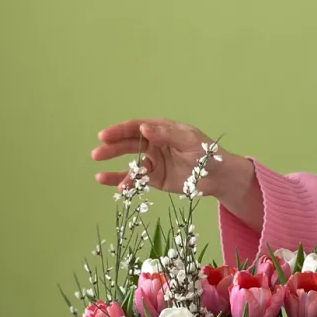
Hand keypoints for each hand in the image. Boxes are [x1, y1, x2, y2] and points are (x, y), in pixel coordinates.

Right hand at [91, 117, 254, 200]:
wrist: (219, 177)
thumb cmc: (207, 153)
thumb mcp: (189, 140)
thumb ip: (166, 134)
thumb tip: (143, 128)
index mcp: (161, 129)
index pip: (135, 127)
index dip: (119, 131)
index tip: (104, 135)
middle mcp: (153, 143)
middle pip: (128, 145)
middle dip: (112, 149)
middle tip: (97, 153)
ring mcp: (153, 161)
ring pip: (130, 164)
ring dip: (115, 170)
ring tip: (99, 176)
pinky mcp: (156, 179)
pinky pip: (138, 180)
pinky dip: (127, 184)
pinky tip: (118, 188)